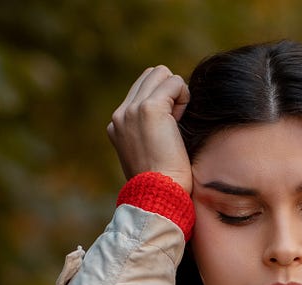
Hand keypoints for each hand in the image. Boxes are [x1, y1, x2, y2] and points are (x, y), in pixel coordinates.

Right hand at [106, 65, 192, 192]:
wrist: (158, 194)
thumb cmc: (162, 182)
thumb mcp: (148, 153)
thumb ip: (150, 132)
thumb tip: (171, 116)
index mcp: (117, 125)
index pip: (142, 89)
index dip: (163, 101)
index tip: (169, 129)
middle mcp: (121, 114)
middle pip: (151, 75)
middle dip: (169, 92)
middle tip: (177, 121)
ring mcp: (132, 110)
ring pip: (160, 72)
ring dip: (176, 91)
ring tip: (178, 120)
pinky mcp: (149, 109)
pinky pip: (174, 82)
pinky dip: (184, 96)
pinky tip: (181, 119)